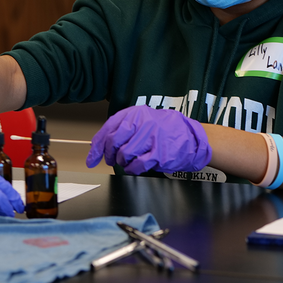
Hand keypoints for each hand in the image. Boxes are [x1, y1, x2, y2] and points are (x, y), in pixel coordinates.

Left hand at [87, 106, 211, 174]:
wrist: (192, 137)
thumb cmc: (164, 130)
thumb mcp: (142, 120)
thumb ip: (122, 129)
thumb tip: (99, 145)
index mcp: (134, 114)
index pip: (107, 130)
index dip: (97, 147)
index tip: (91, 159)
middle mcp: (141, 124)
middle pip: (113, 142)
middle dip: (108, 155)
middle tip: (111, 159)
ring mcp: (151, 139)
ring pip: (123, 154)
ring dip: (122, 162)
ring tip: (127, 161)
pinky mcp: (159, 154)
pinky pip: (137, 165)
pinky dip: (132, 169)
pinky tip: (135, 167)